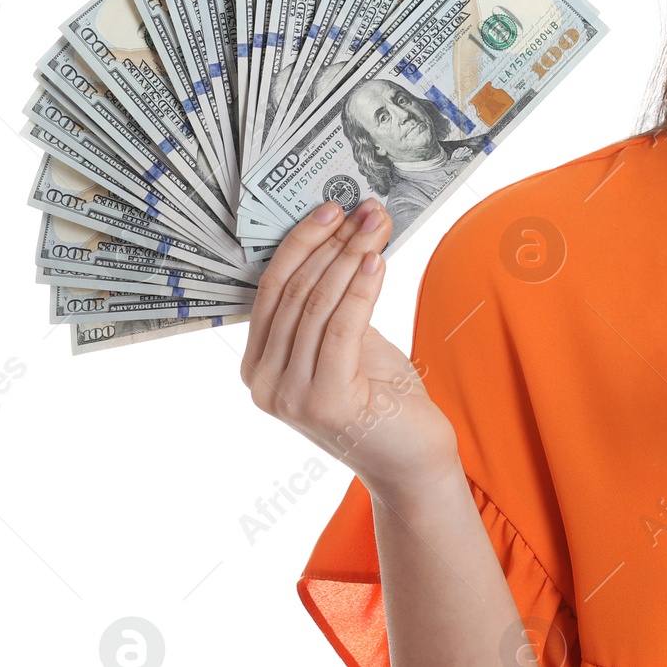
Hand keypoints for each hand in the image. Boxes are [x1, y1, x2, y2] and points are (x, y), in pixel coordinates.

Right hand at [240, 197, 460, 503]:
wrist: (409, 459)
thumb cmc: (380, 397)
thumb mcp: (345, 342)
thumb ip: (328, 303)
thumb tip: (342, 233)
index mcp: (258, 366)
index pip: (271, 288)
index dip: (301, 242)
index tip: (331, 207)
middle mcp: (264, 383)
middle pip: (295, 291)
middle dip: (333, 243)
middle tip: (365, 209)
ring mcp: (290, 396)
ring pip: (318, 304)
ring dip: (352, 257)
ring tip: (377, 226)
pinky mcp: (324, 401)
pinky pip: (342, 327)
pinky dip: (361, 289)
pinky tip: (378, 261)